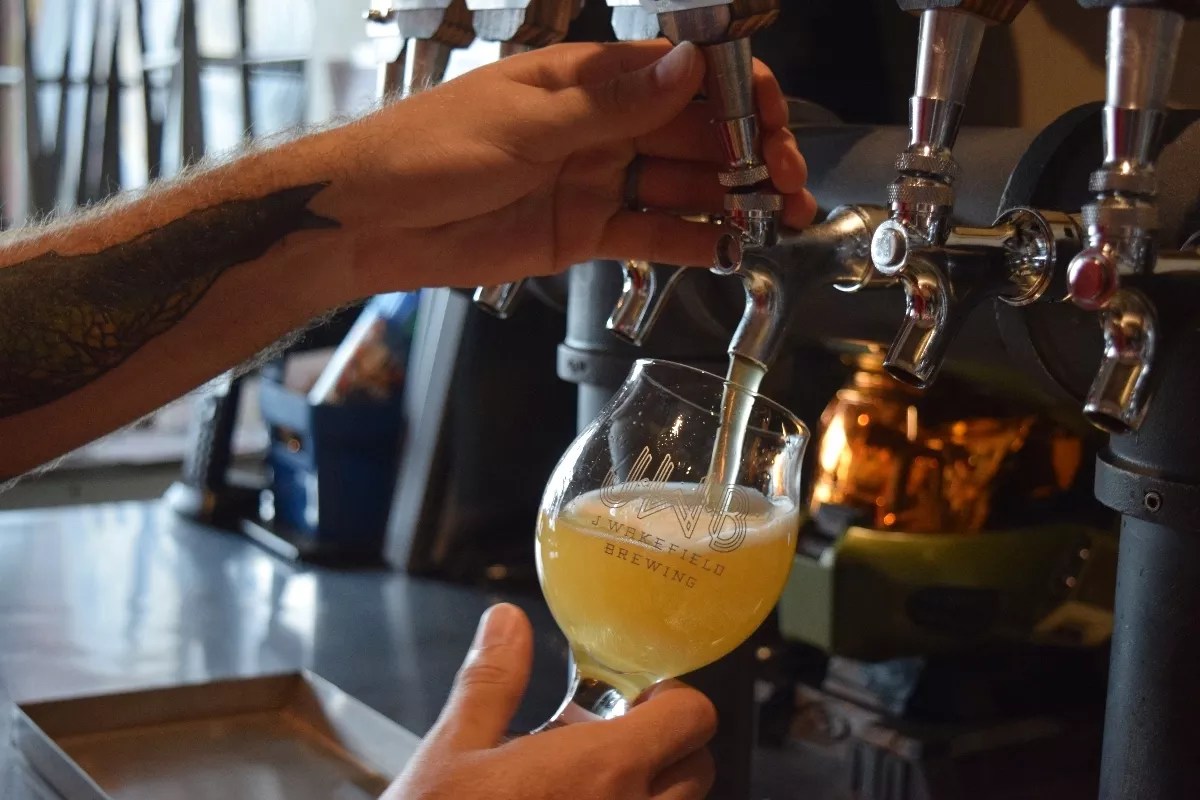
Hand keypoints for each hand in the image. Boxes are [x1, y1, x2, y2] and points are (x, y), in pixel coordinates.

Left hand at [322, 40, 816, 293]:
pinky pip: (650, 233)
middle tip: (789, 184)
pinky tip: (729, 249)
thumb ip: (612, 106)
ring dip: (731, 201)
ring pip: (681, 186)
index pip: (681, 74)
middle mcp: (601, 128)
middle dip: (749, 155)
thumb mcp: (525, 125)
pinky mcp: (585, 231)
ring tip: (775, 220)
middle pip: (694, 134)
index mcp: (586, 81)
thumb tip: (688, 69)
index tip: (775, 121)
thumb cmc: (429, 150)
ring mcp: (596, 180)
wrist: (375, 222)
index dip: (736, 94)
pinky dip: (691, 242)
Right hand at [383, 603, 717, 799]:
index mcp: (601, 771)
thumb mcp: (454, 751)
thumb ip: (494, 682)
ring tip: (588, 783)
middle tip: (613, 739)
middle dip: (665, 746)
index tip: (640, 698)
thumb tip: (506, 623)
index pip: (694, 718)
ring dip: (649, 789)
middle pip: (697, 768)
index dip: (673, 700)